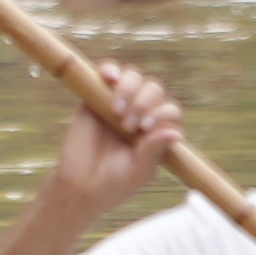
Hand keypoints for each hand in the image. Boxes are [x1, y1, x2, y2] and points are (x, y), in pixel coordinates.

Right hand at [49, 59, 182, 205]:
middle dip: (144, 102)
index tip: (145, 128)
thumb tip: (176, 133)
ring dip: (129, 88)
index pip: (169, 109)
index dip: (162, 113)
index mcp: (157, 130)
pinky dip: (110, 69)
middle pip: (153, 89)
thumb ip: (154, 150)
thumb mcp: (139, 170)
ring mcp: (118, 102)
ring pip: (133, 77)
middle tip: (129, 125)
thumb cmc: (114, 183)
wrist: (79, 185)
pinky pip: (108, 72)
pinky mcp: (95, 96)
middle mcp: (140, 112)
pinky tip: (109, 77)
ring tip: (117, 110)